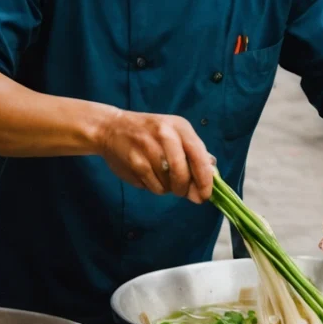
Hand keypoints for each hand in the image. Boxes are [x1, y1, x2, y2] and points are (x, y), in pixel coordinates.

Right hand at [95, 110, 213, 202]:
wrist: (111, 128)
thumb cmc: (149, 133)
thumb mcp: (174, 134)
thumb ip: (193, 153)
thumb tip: (211, 177)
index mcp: (180, 127)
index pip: (199, 156)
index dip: (205, 179)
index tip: (205, 195)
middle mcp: (166, 135)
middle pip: (183, 173)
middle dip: (184, 188)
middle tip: (181, 192)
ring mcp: (149, 148)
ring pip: (168, 184)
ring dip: (168, 188)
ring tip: (160, 177)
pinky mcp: (135, 162)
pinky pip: (154, 187)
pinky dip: (155, 188)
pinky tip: (149, 176)